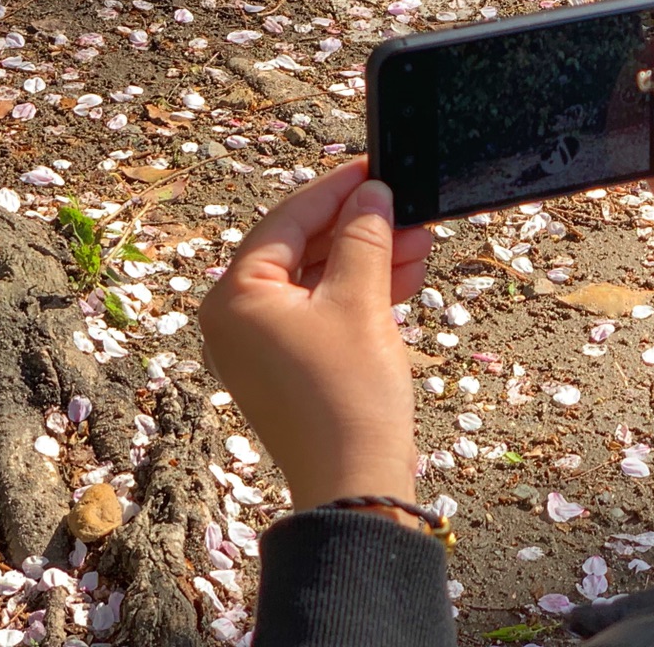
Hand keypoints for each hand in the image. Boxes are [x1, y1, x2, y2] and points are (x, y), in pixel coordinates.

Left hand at [200, 158, 435, 509]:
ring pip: (318, 280)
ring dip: (368, 259)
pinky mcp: (289, 366)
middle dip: (360, 228)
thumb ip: (363, 238)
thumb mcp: (360, 301)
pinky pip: (323, 311)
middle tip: (407, 207)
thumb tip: (372, 194)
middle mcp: (236, 317)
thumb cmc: (348, 394)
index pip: (286, 220)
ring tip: (420, 240)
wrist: (356, 487)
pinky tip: (405, 275)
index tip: (375, 167)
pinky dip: (361, 293)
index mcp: (233, 296)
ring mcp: (261, 345)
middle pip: (302, 248)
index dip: (336, 189)